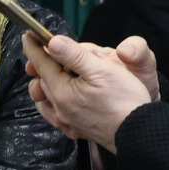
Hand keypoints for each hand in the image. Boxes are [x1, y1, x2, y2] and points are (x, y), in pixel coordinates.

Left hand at [22, 32, 153, 151]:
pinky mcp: (77, 129)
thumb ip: (74, 55)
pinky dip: (53, 101)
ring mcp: (67, 121)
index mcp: (62, 91)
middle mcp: (60, 108)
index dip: (35, 47)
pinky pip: (56, 113)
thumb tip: (52, 42)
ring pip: (48, 97)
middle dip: (44, 63)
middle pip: (44, 79)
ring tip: (55, 71)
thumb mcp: (101, 70)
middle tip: (51, 49)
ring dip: (48, 82)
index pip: (41, 64)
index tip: (28, 35)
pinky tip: (61, 96)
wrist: (140, 133)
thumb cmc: (124, 100)